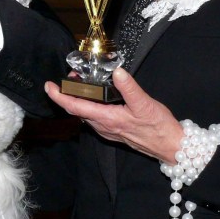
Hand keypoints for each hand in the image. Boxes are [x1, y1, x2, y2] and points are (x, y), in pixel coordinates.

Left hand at [45, 67, 184, 162]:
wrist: (170, 146)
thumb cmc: (158, 127)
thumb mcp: (145, 104)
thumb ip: (129, 87)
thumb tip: (117, 72)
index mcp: (107, 119)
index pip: (75, 106)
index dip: (59, 96)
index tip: (49, 86)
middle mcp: (103, 126)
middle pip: (77, 109)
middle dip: (68, 94)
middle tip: (69, 77)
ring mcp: (107, 130)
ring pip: (85, 114)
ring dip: (78, 99)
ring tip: (80, 82)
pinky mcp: (113, 130)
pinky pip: (94, 117)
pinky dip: (89, 105)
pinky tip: (95, 96)